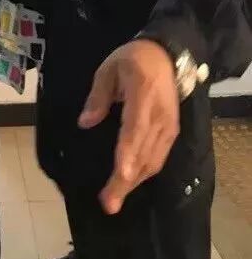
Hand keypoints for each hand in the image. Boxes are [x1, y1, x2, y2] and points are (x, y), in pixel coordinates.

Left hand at [78, 40, 179, 214]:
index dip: (129, 153)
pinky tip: (130, 183)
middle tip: (108, 203)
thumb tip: (85, 123)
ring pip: (153, 160)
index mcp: (142, 95)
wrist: (165, 54)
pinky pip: (159, 157)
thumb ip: (97, 96)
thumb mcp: (108, 69)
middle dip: (126, 180)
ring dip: (135, 182)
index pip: (135, 128)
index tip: (121, 174)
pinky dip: (145, 173)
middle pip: (144, 152)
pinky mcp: (173, 131)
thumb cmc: (131, 60)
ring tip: (114, 200)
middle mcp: (160, 115)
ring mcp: (169, 125)